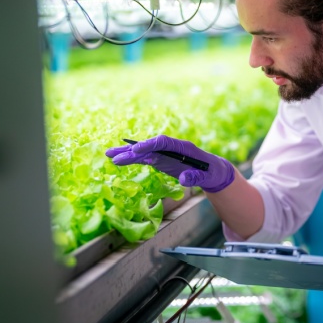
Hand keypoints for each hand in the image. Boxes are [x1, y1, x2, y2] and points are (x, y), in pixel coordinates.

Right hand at [105, 135, 235, 192]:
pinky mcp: (162, 160)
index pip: (163, 142)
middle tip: (113, 154)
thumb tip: (184, 179)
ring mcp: (165, 153)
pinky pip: (144, 158)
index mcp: (183, 147)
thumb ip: (195, 177)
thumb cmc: (211, 172)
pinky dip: (132, 160)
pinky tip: (119, 161)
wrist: (212, 171)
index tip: (136, 150)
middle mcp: (171, 148)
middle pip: (149, 146)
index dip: (149, 145)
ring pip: (143, 152)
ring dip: (127, 154)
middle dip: (131, 150)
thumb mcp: (207, 177)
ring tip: (109, 155)